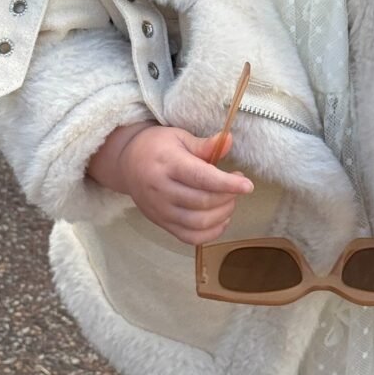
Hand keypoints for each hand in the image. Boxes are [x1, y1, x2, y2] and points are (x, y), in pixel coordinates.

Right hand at [118, 125, 253, 244]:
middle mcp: (162, 190)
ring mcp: (160, 210)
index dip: (227, 184)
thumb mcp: (179, 137)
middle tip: (238, 186)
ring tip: (230, 200)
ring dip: (223, 215)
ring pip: (198, 223)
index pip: (200, 178)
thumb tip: (228, 140)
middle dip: (228, 197)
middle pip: (202, 203)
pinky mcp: (161, 223)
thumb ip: (205, 145)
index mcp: (167, 164)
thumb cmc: (157, 146)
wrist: (126, 163)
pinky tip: (221, 219)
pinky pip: (189, 238)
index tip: (247, 185)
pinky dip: (211, 233)